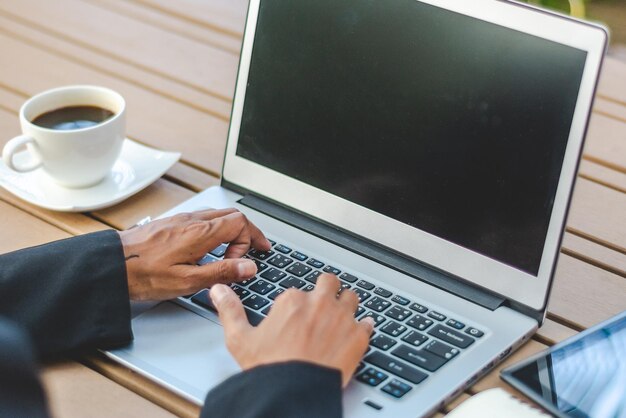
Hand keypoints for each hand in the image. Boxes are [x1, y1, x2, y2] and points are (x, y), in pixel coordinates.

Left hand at [118, 208, 269, 299]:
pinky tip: (208, 247)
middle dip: (247, 232)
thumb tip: (249, 267)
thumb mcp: (188, 281)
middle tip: (254, 250)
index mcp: (200, 233)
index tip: (243, 262)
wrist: (111, 265)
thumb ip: (222, 272)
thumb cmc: (144, 275)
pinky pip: (202, 218)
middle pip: (233, 214)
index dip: (249, 241)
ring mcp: (181, 219)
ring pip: (218, 215)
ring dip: (231, 230)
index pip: (241, 222)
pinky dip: (215, 229)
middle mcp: (193, 220)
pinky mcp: (171, 222)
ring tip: (232, 251)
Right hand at [210, 274, 374, 386]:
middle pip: (329, 283)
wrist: (294, 392)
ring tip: (341, 316)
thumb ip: (229, 309)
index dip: (297, 302)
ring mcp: (342, 318)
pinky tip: (359, 331)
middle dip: (327, 291)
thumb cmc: (269, 368)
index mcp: (291, 300)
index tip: (296, 314)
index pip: (298, 290)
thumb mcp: (240, 338)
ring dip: (347, 304)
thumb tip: (218, 290)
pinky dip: (364, 326)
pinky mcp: (359, 336)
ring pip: (351, 298)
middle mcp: (319, 303)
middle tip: (322, 305)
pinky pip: (368, 322)